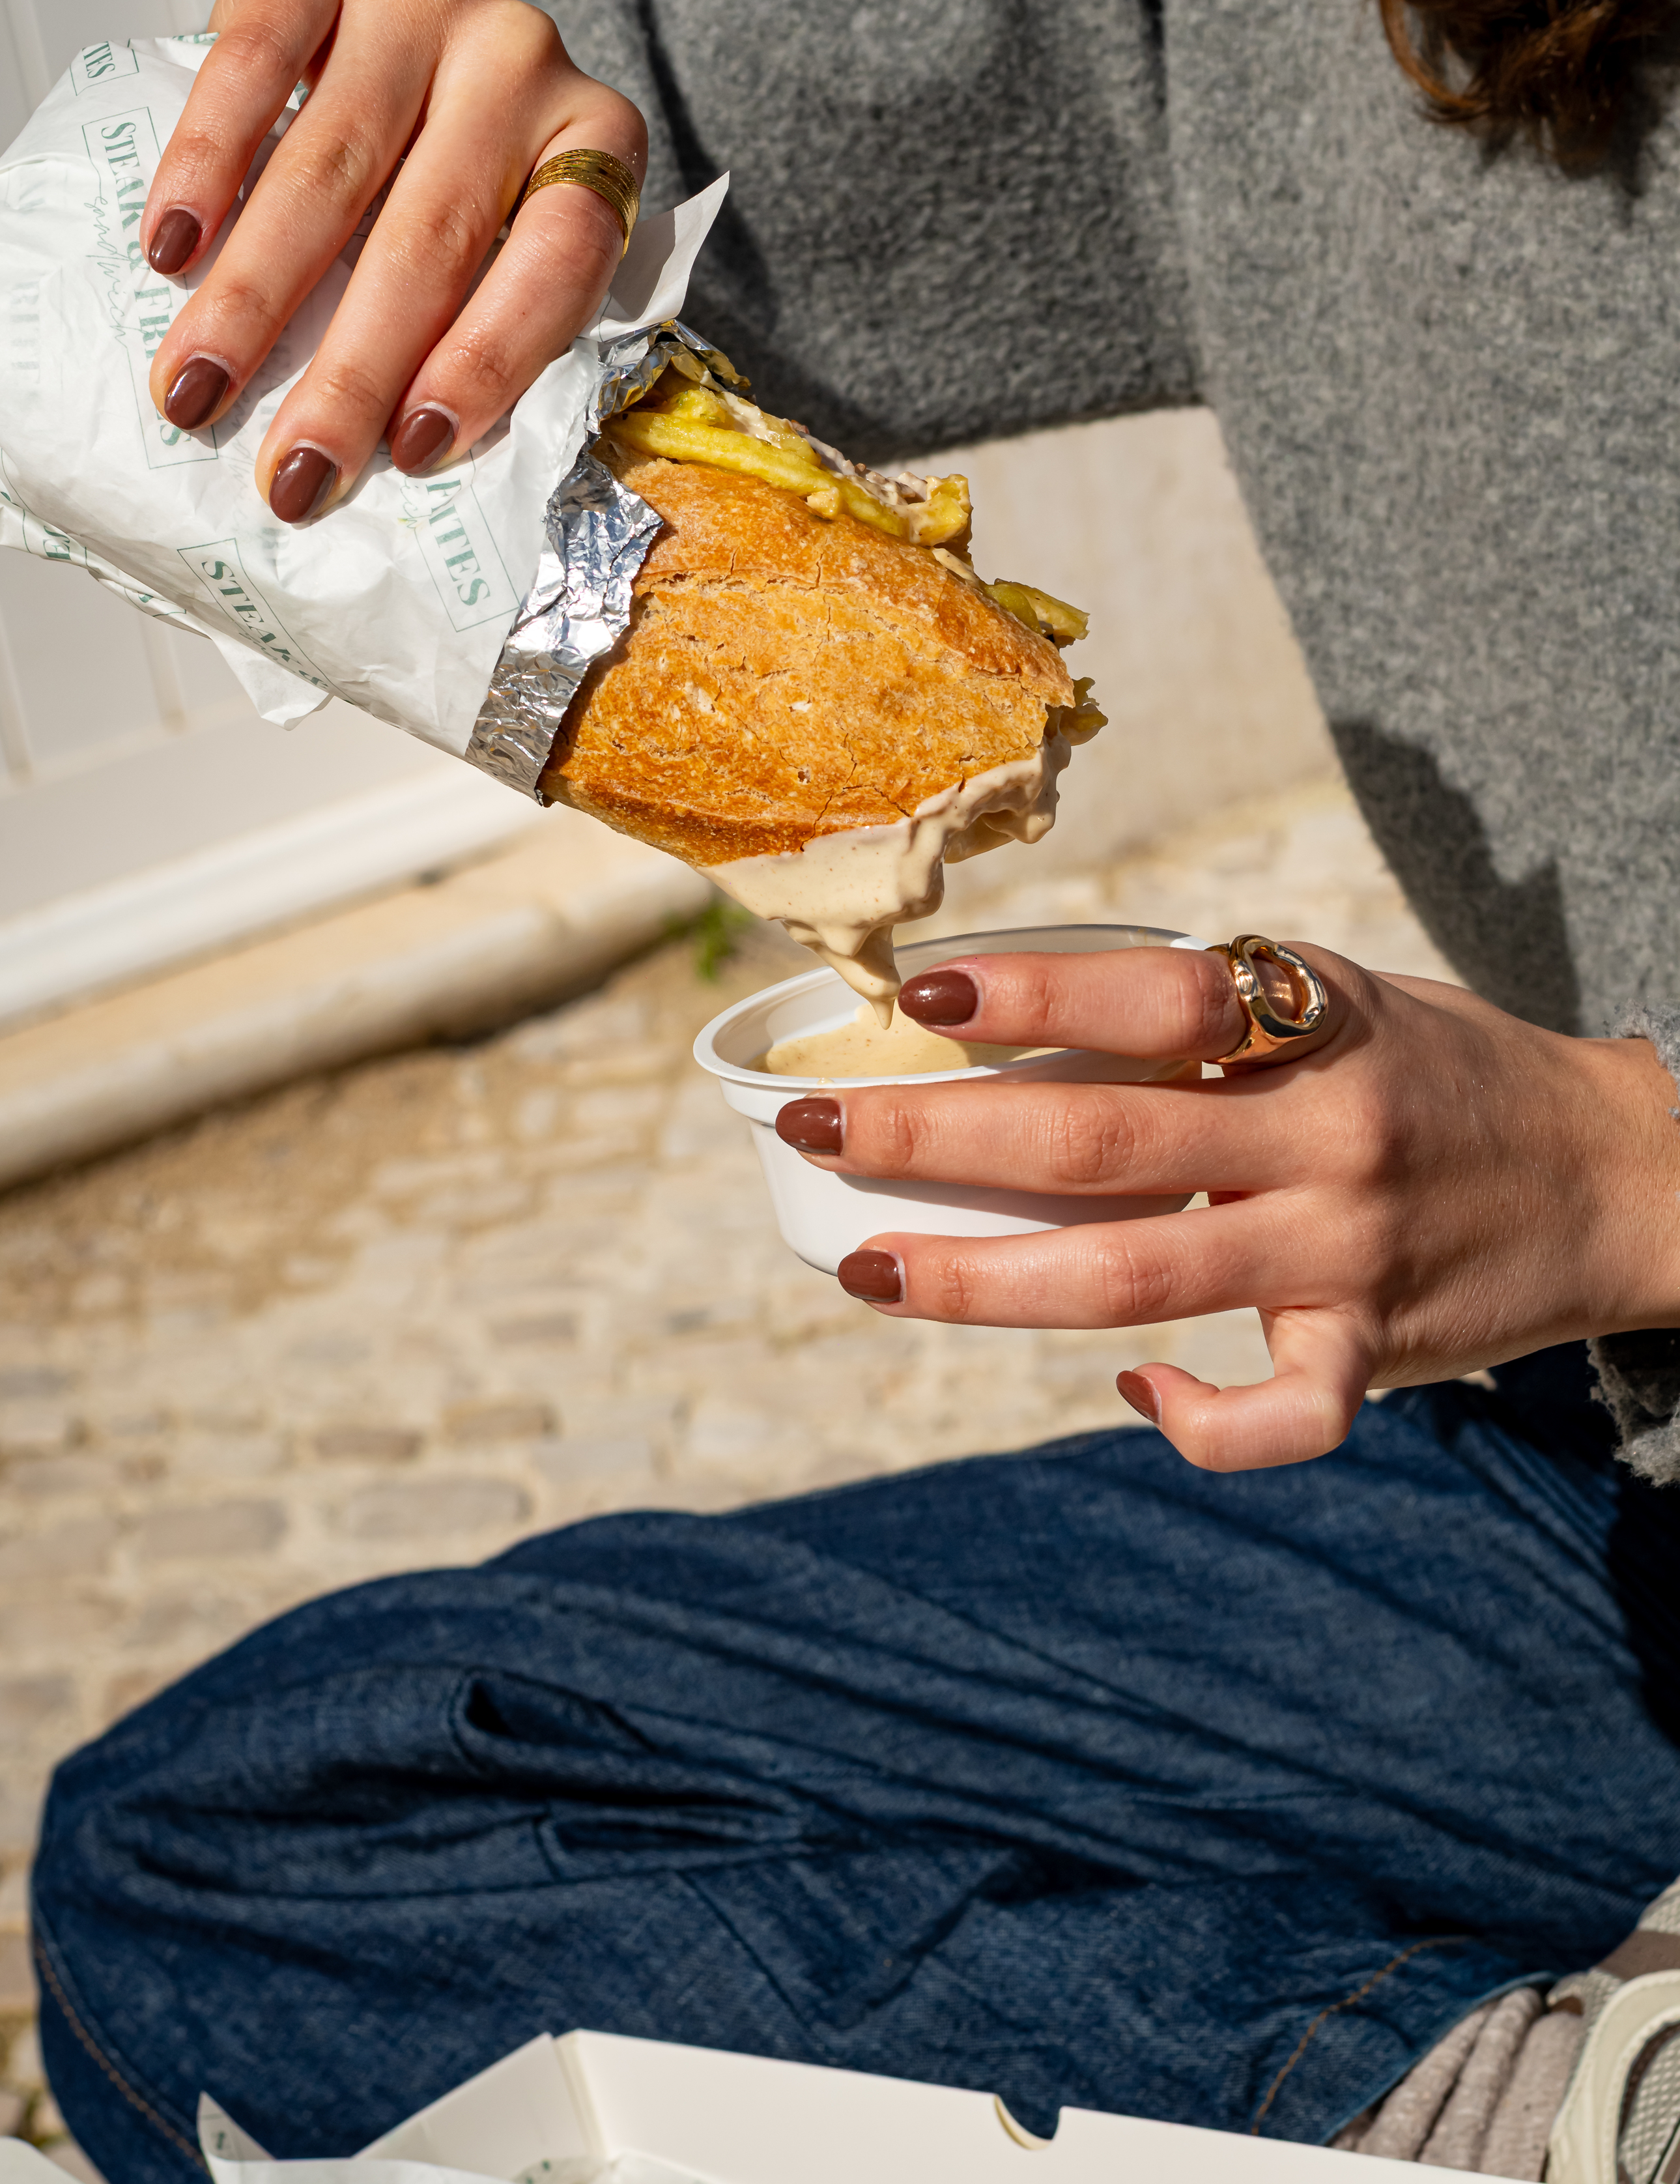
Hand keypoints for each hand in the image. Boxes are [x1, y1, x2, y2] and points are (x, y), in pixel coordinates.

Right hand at [139, 0, 645, 521]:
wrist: (418, 44)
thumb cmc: (465, 187)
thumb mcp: (508, 249)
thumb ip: (485, 326)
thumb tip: (400, 470)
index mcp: (598, 142)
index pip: (559, 259)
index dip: (489, 359)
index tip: (414, 450)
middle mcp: (522, 57)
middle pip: (434, 233)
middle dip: (351, 368)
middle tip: (289, 471)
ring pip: (336, 163)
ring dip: (256, 292)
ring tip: (197, 390)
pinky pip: (258, 56)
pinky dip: (206, 160)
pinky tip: (168, 248)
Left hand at [773, 946, 1679, 1470]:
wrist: (1616, 1172)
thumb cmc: (1444, 1069)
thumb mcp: (1346, 998)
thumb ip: (1213, 1014)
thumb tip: (1022, 1023)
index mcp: (1318, 1025)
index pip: (1158, 997)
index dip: (1032, 994)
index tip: (914, 999)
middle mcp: (1328, 1136)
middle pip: (1103, 1142)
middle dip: (938, 1140)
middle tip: (814, 1128)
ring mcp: (1349, 1254)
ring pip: (1136, 1280)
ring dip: (982, 1281)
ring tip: (866, 1268)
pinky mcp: (1378, 1352)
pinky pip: (1278, 1418)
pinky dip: (1191, 1420)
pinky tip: (1122, 1393)